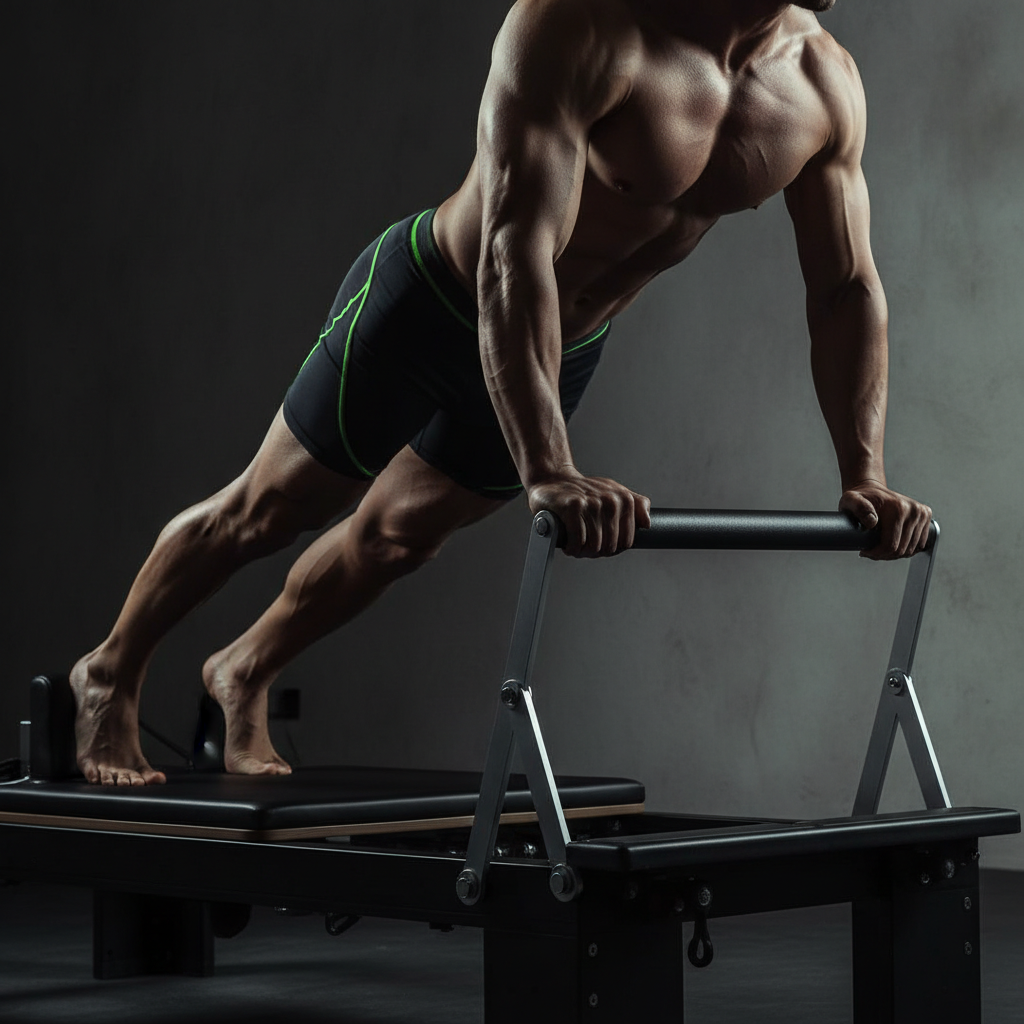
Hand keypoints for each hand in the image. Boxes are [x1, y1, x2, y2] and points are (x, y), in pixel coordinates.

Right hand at [527, 470, 651, 556]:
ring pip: (594, 547)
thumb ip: (635, 504)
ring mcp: (592, 503)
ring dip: (582, 551)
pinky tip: (568, 543)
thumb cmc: (582, 491)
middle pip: (610, 547)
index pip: (626, 542)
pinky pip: (578, 542)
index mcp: (624, 499)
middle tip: (585, 545)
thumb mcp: (613, 492)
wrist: (553, 479)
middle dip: (595, 551)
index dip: (612, 549)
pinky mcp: (573, 507)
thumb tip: (647, 523)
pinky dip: (572, 548)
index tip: (600, 543)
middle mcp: (611, 501)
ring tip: (576, 544)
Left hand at [839, 481, 932, 558]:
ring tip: (880, 548)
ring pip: (911, 549)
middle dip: (884, 555)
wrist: (873, 490)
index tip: (865, 551)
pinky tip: (893, 545)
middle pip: (902, 549)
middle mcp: (914, 511)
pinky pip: (919, 544)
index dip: (876, 553)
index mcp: (898, 508)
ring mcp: (922, 514)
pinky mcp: (926, 517)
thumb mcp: (851, 500)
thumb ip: (858, 508)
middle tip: (871, 552)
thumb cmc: (861, 497)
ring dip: (895, 554)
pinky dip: (906, 549)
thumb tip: (872, 522)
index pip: (891, 545)